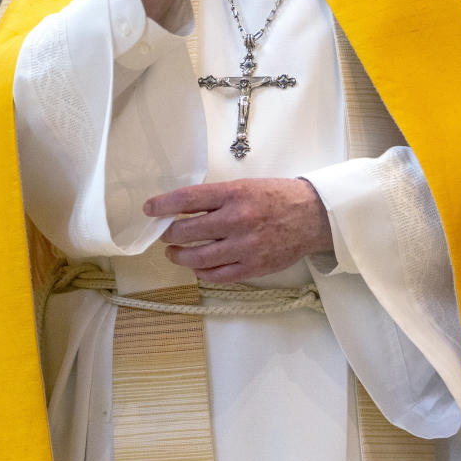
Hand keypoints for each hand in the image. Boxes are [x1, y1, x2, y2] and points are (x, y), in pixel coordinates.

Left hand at [144, 177, 331, 283]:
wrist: (311, 216)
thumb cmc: (276, 196)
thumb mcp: (244, 185)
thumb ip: (216, 197)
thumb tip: (184, 207)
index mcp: (233, 193)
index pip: (188, 198)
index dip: (163, 205)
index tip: (150, 208)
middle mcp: (237, 220)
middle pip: (188, 230)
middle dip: (169, 233)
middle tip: (163, 232)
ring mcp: (245, 246)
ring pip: (199, 257)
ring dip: (180, 255)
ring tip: (173, 252)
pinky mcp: (253, 267)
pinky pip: (218, 275)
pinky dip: (202, 272)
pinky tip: (196, 267)